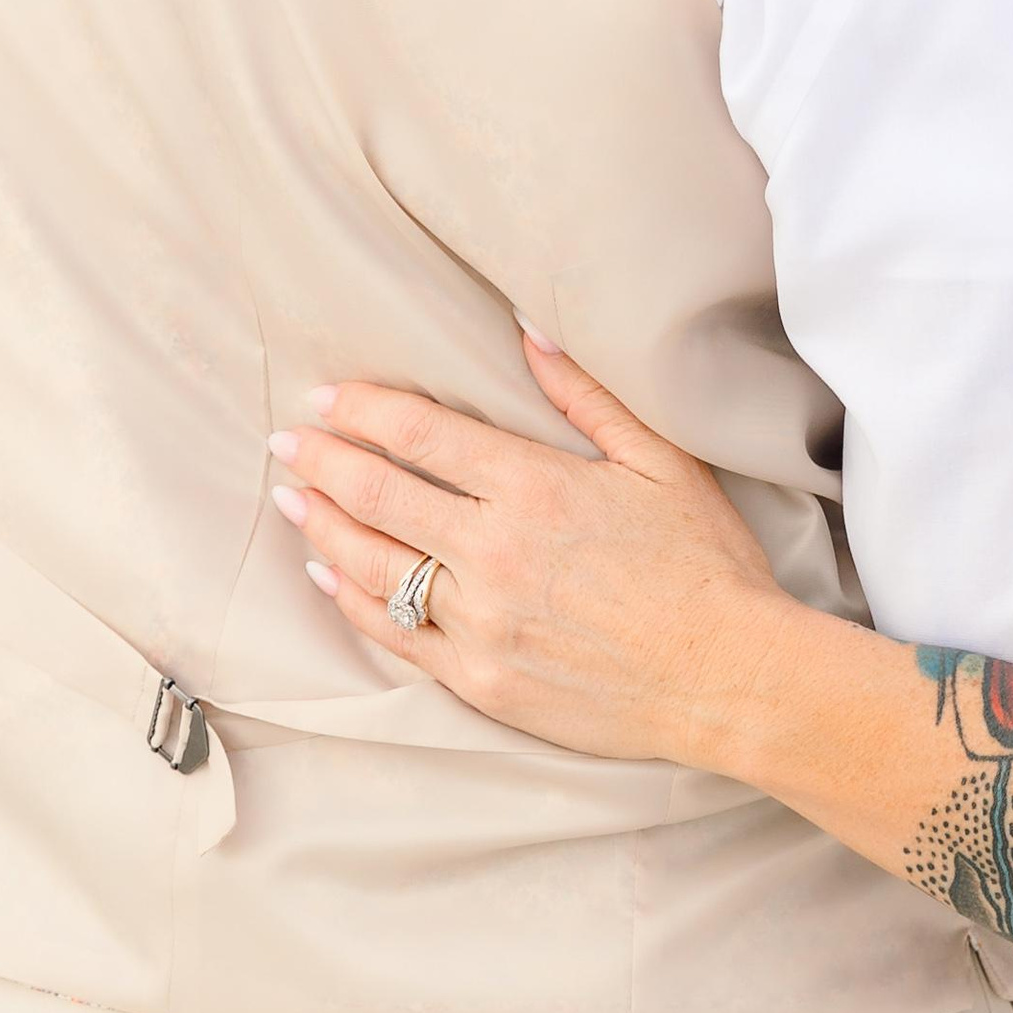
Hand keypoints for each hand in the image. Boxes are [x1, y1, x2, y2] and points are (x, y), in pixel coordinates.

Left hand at [268, 335, 787, 768]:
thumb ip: (589, 397)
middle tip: (286, 442)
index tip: (328, 398)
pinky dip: (350, 601)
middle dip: (322, 462)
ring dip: (322, 526)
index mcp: (534, 489)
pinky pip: (394, 636)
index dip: (365, 411)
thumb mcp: (663, 463)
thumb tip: (528, 333)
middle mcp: (493, 552)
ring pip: (372, 565)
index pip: (421, 436)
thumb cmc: (704, 566)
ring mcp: (480, 621)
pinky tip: (327, 575)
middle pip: (379, 495)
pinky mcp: (479, 679)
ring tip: (291, 499)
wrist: (726, 678)